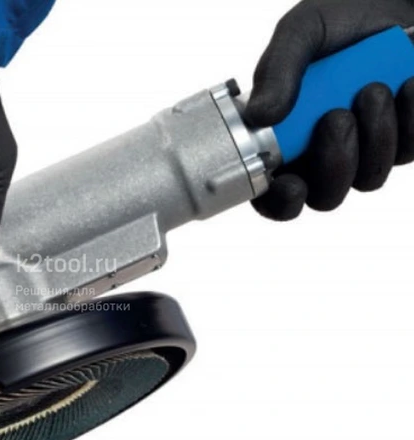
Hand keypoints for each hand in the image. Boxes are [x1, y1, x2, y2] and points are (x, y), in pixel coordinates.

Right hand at [245, 0, 413, 220]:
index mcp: (282, 137)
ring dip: (375, 136)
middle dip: (334, 163)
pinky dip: (409, 118)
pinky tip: (407, 84)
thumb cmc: (343, 17)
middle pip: (324, 196)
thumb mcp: (301, 32)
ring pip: (369, 178)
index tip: (290, 183)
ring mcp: (365, 150)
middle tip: (337, 118)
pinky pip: (409, 151)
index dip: (278, 200)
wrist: (399, 4)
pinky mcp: (405, 140)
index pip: (271, 193)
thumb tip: (259, 116)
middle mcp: (320, 152)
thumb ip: (276, 71)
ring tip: (376, 88)